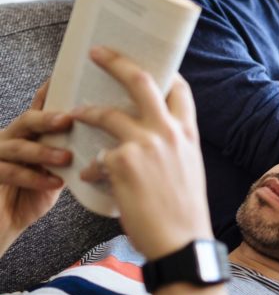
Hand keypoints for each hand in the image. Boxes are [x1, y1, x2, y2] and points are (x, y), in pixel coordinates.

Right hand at [0, 82, 71, 252]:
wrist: (5, 225)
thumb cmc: (34, 195)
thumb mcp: (58, 169)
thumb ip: (72, 150)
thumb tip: (107, 138)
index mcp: (31, 132)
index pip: (41, 106)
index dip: (52, 90)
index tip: (69, 78)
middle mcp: (12, 138)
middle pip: (28, 120)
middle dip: (48, 118)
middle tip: (68, 120)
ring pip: (18, 146)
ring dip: (43, 151)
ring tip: (65, 157)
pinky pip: (10, 172)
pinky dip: (34, 178)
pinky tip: (54, 183)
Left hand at [74, 47, 211, 259]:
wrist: (182, 241)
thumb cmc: (185, 210)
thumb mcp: (188, 168)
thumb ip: (172, 145)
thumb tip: (148, 135)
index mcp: (187, 132)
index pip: (179, 89)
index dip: (164, 72)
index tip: (151, 64)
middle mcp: (168, 131)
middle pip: (140, 81)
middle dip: (116, 62)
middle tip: (98, 52)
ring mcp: (146, 144)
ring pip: (107, 114)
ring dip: (87, 113)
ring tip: (75, 114)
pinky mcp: (123, 163)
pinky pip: (97, 157)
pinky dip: (91, 168)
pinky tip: (89, 179)